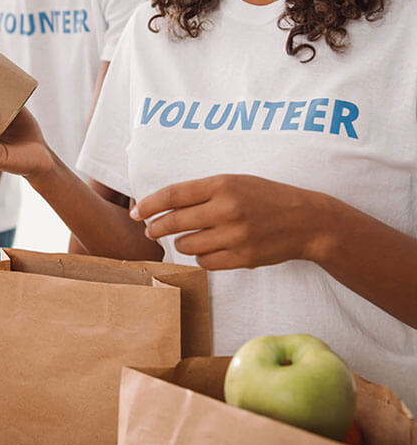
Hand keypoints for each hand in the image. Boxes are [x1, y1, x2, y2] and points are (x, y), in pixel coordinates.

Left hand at [131, 174, 332, 269]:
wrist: (307, 221)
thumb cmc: (265, 198)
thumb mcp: (235, 182)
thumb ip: (201, 192)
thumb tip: (161, 205)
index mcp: (223, 184)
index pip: (173, 195)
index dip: (149, 205)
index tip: (137, 212)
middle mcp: (227, 209)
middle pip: (174, 222)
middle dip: (156, 227)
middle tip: (151, 229)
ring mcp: (235, 236)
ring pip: (186, 245)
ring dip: (181, 243)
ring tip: (190, 236)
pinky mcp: (242, 258)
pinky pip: (204, 262)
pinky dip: (201, 256)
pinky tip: (210, 248)